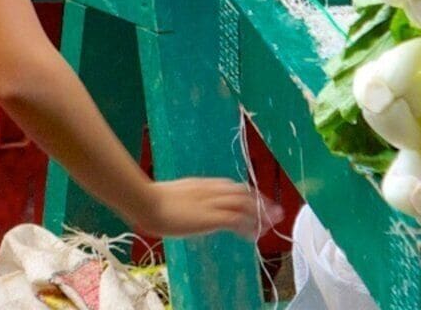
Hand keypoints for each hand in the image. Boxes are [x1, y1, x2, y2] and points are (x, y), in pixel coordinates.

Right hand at [139, 177, 263, 241]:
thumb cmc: (150, 201)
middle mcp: (210, 190)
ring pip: (245, 204)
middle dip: (261, 202)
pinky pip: (237, 220)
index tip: (257, 202)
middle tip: (275, 212)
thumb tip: (187, 209)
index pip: (232, 186)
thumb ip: (185, 200)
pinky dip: (248, 226)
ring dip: (260, 214)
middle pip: (243, 192)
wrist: (145, 202)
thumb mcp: (172, 196)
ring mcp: (211, 202)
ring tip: (269, 225)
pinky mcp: (211, 216)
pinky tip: (253, 236)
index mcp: (201, 184)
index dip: (248, 194)